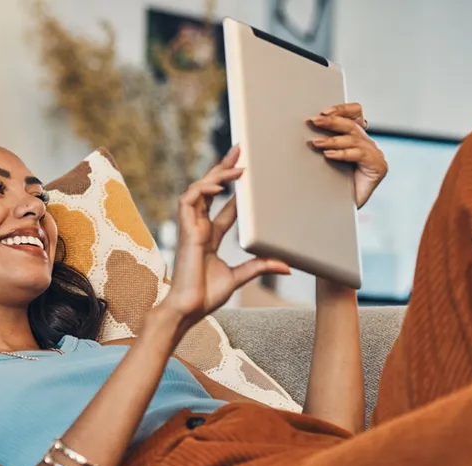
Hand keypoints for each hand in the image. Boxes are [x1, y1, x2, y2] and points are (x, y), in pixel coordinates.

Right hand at [159, 146, 290, 329]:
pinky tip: (217, 186)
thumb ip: (260, 267)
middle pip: (210, 190)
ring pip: (199, 190)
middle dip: (223, 169)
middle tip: (239, 150)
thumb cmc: (206, 296)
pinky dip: (202, 190)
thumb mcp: (239, 277)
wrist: (188, 309)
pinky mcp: (184, 231)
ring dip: (216, 176)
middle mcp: (199, 227)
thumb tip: (287, 266)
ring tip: (236, 167)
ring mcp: (190, 228)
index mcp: (210, 236)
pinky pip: (188, 201)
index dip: (235, 189)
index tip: (248, 174)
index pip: (224, 205)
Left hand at [308, 102, 387, 209]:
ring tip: (316, 143)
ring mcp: (375, 156)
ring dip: (333, 140)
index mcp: (357, 139)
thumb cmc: (331, 187)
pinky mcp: (378, 167)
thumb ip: (324, 144)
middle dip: (332, 122)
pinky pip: (360, 155)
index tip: (323, 111)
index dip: (342, 109)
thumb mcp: (325, 160)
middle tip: (314, 121)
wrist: (338, 212)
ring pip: (354, 140)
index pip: (355, 115)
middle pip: (352, 125)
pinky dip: (343, 153)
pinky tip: (330, 155)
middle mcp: (368, 145)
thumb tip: (308, 130)